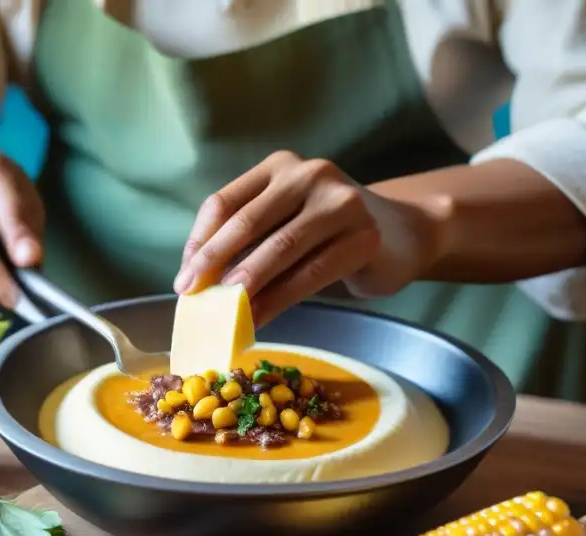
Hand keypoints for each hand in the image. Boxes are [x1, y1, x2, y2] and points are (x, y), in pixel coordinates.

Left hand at [174, 151, 448, 325]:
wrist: (401, 234)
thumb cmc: (328, 234)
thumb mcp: (284, 223)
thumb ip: (248, 241)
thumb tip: (198, 281)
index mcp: (279, 167)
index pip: (225, 202)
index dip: (199, 242)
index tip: (184, 276)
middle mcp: (309, 174)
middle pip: (248, 222)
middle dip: (214, 263)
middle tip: (192, 295)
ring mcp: (341, 201)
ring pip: (280, 248)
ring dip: (246, 284)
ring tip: (224, 312)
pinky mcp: (364, 235)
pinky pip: (311, 272)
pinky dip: (279, 300)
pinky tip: (260, 319)